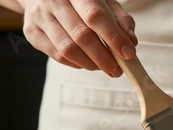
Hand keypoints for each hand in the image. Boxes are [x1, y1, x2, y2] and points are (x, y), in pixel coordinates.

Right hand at [18, 0, 137, 76]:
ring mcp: (41, 16)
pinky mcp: (32, 32)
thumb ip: (120, 20)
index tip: (128, 54)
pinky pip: (57, 56)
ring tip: (104, 67)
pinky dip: (76, 64)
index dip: (113, 38)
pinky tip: (87, 63)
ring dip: (91, 64)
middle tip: (117, 70)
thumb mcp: (105, 3)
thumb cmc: (81, 1)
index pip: (95, 16)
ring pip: (68, 49)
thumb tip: (131, 42)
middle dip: (104, 57)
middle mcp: (55, 1)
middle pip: (82, 35)